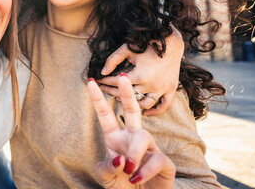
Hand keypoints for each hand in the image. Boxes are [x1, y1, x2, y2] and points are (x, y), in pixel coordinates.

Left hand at [89, 74, 175, 188]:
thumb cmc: (122, 186)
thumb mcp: (106, 177)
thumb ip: (107, 167)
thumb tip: (120, 158)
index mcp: (115, 139)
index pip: (106, 116)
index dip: (98, 99)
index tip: (90, 81)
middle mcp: (132, 139)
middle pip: (132, 111)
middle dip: (128, 93)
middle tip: (124, 77)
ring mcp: (150, 148)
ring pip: (143, 137)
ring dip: (134, 153)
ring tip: (129, 171)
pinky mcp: (164, 162)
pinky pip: (155, 159)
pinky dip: (144, 170)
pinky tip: (136, 178)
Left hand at [99, 26, 182, 114]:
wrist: (172, 43)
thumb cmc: (147, 44)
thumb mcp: (128, 49)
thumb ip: (113, 60)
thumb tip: (103, 72)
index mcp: (140, 75)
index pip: (118, 82)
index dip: (106, 81)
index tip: (99, 80)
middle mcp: (151, 85)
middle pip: (128, 94)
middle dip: (113, 91)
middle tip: (104, 88)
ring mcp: (162, 88)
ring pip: (144, 103)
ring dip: (132, 103)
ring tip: (120, 99)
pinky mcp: (171, 89)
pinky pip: (164, 105)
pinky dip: (155, 111)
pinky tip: (145, 112)